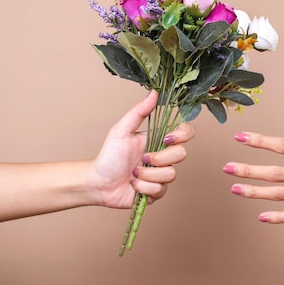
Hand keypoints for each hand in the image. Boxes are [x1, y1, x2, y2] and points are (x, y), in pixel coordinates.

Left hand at [91, 91, 195, 207]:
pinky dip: (143, 187)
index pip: (185, 132)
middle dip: (159, 158)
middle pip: (181, 154)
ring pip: (170, 175)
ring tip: (133, 174)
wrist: (98, 182)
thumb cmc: (109, 156)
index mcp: (158, 139)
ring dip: (147, 175)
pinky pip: (160, 190)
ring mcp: (162, 175)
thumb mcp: (122, 130)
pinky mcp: (157, 191)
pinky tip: (133, 185)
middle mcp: (164, 156)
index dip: (183, 135)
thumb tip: (154, 93)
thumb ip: (139, 111)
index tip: (166, 139)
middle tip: (142, 158)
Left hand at [223, 118, 283, 222]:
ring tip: (235, 188)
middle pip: (276, 171)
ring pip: (281, 194)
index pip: (283, 146)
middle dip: (249, 170)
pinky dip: (279, 217)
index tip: (239, 137)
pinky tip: (261, 216)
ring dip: (256, 192)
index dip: (259, 141)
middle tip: (227, 168)